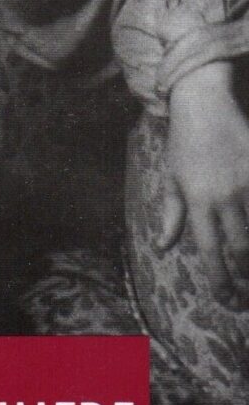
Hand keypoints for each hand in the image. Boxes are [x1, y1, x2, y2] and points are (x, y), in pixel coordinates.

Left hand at [159, 60, 248, 306]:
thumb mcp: (172, 177)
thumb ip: (171, 215)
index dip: (219, 281)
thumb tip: (163, 248)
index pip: (209, 251)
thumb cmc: (185, 143)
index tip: (226, 300)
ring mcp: (246, 182)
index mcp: (197, 200)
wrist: (204, 104)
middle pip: (241, 248)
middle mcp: (223, 195)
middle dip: (246, 276)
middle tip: (246, 292)